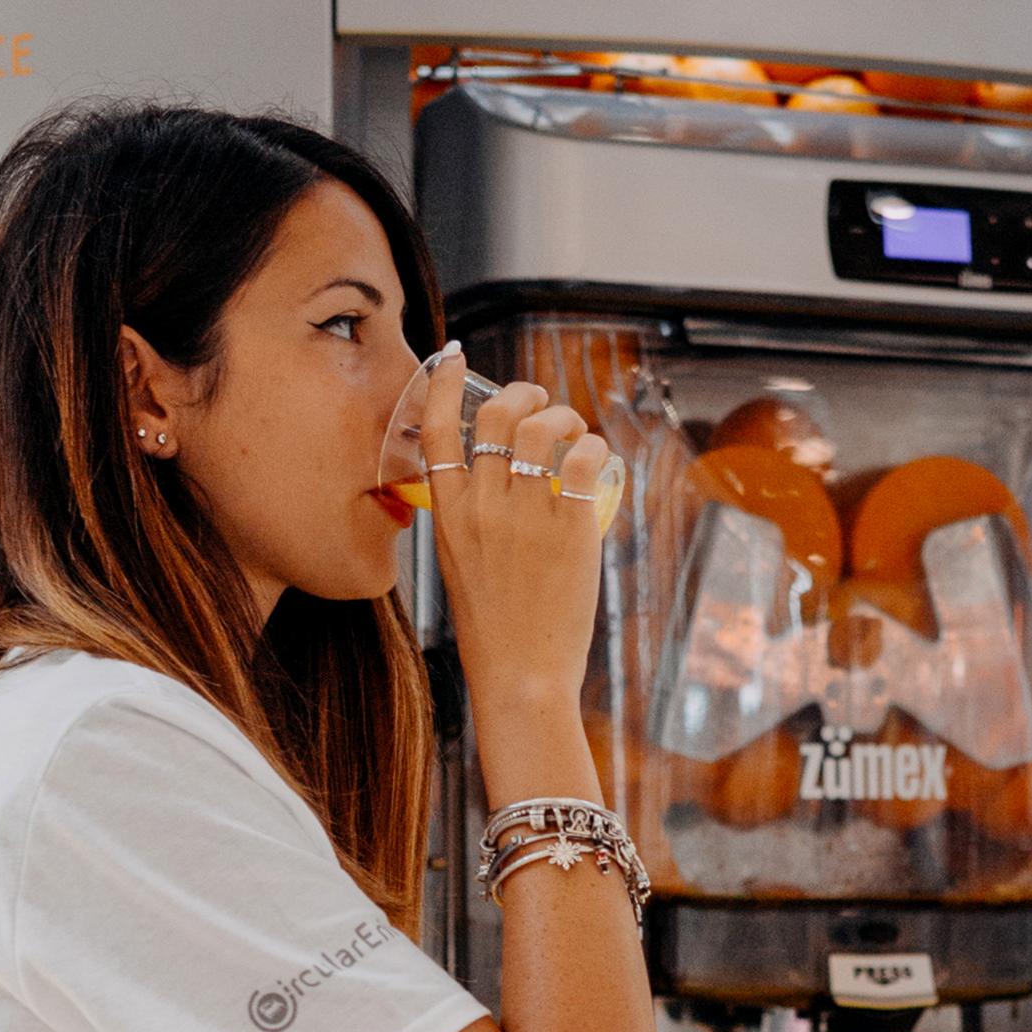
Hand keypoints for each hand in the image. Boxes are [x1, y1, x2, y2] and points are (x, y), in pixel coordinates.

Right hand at [421, 350, 609, 723]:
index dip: (442, 384)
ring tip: (574, 433)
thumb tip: (501, 475)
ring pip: (544, 427)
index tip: (452, 356)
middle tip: (541, 405)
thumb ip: (472, 515)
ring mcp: (526, 515)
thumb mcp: (459, 562)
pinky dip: (594, 447)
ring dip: (565, 416)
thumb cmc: (493, 626)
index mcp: (447, 514)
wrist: (519, 675)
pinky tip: (596, 459)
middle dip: (525, 394)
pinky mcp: (570, 527)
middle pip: (499, 414)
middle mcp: (483, 507)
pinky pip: (585, 459)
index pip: (436, 430)